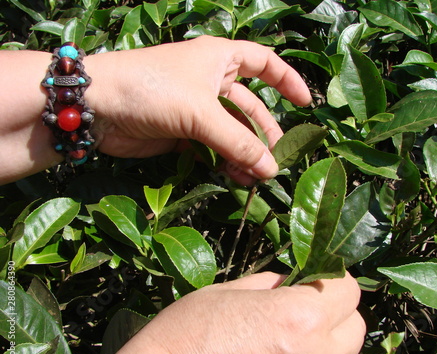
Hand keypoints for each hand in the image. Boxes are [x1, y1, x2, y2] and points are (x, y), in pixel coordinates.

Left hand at [85, 36, 311, 184]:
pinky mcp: (182, 133)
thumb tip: (271, 169)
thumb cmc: (153, 90)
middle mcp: (210, 82)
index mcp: (220, 59)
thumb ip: (237, 142)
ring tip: (256, 178)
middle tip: (276, 160)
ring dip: (245, 154)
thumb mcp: (201, 112)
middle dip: (264, 134)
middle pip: (250, 107)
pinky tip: (235, 178)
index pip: (264, 63)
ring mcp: (196, 109)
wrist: (96, 106)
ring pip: (231, 132)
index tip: (306, 104)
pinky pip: (212, 148)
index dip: (287, 81)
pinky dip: (224, 162)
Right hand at [111, 272, 365, 353]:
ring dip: (327, 342)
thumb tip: (294, 284)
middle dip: (334, 311)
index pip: (348, 290)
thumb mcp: (229, 292)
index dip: (331, 278)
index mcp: (299, 317)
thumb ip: (273, 285)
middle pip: (355, 326)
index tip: (314, 277)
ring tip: (290, 338)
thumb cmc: (187, 335)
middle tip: (304, 306)